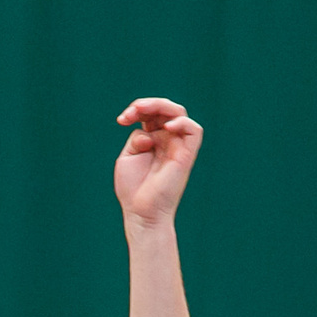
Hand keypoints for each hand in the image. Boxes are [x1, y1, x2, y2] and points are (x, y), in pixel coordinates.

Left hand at [112, 98, 202, 229]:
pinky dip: (182, 123)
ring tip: (141, 111)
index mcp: (153, 139)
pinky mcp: (187, 155)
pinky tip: (165, 127)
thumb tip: (150, 133)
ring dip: (160, 106)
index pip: (151, 113)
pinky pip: (194, 131)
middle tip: (129, 113)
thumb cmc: (133, 189)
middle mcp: (167, 140)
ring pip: (179, 114)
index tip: (121, 120)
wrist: (141, 212)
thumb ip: (137, 138)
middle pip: (165, 109)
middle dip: (147, 104)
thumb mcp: (128, 157)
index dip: (137, 109)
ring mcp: (178, 147)